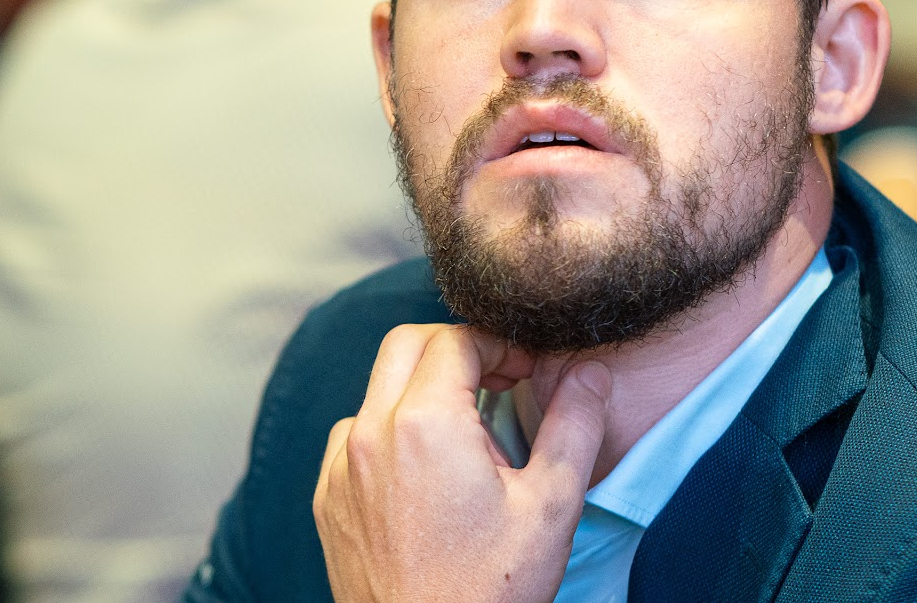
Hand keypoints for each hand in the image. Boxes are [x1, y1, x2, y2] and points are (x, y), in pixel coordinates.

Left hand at [313, 323, 611, 601]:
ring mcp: (342, 465)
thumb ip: (574, 426)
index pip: (455, 339)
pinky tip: (426, 473)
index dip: (498, 343)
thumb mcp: (550, 506)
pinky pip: (354, 437)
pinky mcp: (327, 496)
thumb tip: (589, 371)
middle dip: (454, 349)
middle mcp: (371, 433)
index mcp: (425, 423)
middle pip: (405, 343)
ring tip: (466, 437)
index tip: (525, 370)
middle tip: (497, 382)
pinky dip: (389, 433)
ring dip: (419, 392)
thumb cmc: (489, 592)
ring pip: (376, 390)